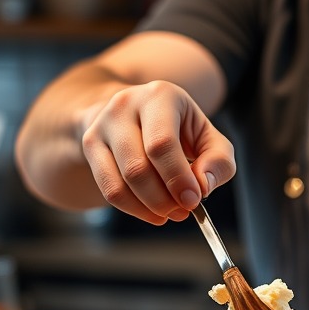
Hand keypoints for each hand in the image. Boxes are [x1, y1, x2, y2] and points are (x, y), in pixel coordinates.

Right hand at [81, 80, 236, 224]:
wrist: (137, 112)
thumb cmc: (179, 127)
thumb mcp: (208, 136)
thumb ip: (218, 161)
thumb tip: (203, 185)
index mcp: (160, 96)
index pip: (162, 143)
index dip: (177, 178)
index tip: (193, 200)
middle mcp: (125, 105)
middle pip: (138, 167)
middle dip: (164, 198)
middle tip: (183, 211)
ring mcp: (102, 125)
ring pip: (120, 182)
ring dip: (149, 207)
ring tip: (170, 213)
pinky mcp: (90, 144)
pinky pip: (108, 189)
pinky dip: (133, 209)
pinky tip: (151, 212)